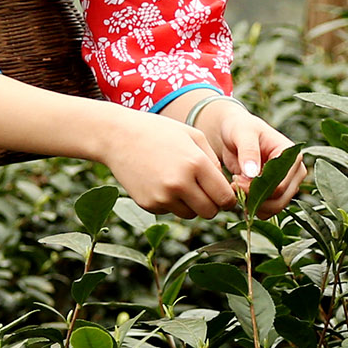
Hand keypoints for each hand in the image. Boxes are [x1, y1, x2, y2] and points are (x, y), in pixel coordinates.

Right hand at [101, 109, 239, 218]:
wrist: (118, 136)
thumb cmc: (160, 132)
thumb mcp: (193, 136)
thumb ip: (214, 162)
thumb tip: (225, 188)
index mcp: (196, 164)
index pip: (225, 197)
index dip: (229, 199)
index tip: (226, 194)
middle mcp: (179, 184)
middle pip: (210, 212)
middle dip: (212, 204)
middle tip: (206, 192)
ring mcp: (162, 197)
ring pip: (191, 214)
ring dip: (191, 204)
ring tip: (181, 183)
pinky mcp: (148, 204)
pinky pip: (170, 211)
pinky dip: (171, 202)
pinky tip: (161, 182)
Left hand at [168, 92, 305, 213]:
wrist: (233, 133)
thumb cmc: (240, 128)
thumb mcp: (243, 133)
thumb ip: (249, 151)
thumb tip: (253, 173)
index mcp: (292, 155)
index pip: (280, 184)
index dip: (257, 189)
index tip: (236, 180)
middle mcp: (295, 171)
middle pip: (280, 199)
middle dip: (254, 198)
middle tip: (234, 185)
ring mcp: (288, 183)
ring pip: (275, 207)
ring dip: (253, 203)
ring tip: (236, 186)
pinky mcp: (278, 191)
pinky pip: (269, 208)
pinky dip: (253, 206)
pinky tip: (240, 194)